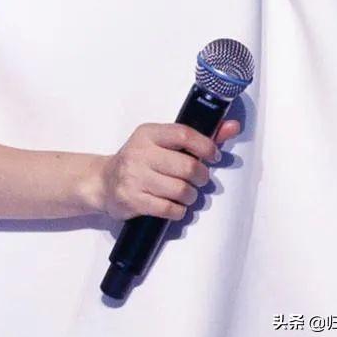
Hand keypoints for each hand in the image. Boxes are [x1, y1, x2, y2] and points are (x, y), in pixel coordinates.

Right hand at [86, 119, 240, 220]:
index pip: (184, 134)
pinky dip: (179, 210)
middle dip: (201, 177)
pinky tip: (174, 205)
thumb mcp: (162, 142)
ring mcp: (134, 177)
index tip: (213, 155)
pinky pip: (169, 209)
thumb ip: (197, 137)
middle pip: (187, 167)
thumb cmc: (139, 160)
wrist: (103, 181)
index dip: (206, 146)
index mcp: (149, 133)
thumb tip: (233, 126)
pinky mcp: (133, 200)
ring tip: (185, 193)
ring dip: (190, 196)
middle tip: (199, 179)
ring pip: (180, 190)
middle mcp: (140, 153)